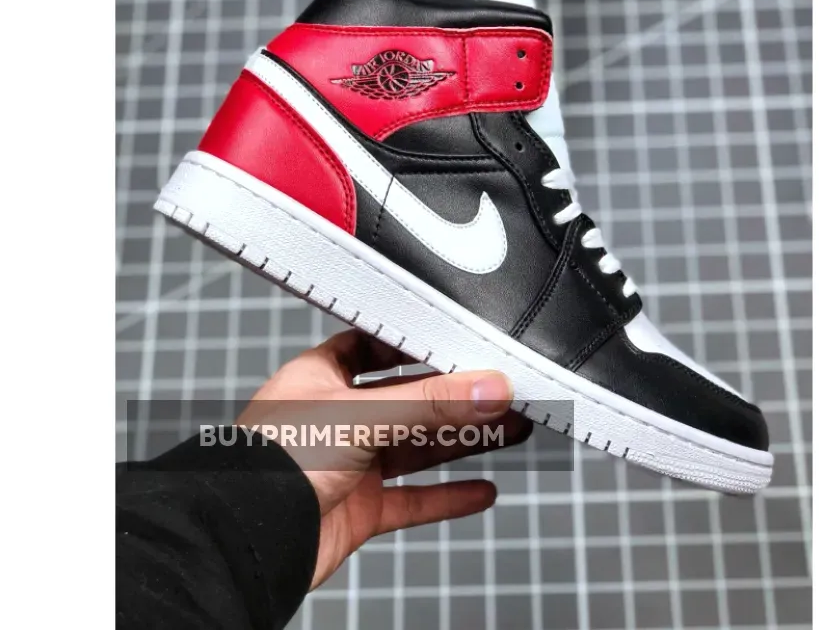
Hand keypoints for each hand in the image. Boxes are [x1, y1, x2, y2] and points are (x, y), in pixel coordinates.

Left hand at [238, 329, 531, 588]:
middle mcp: (337, 417)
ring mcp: (348, 464)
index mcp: (322, 377)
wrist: (244, 540)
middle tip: (504, 391)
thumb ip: (431, 404)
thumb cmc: (270, 463)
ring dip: (463, 441)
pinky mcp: (357, 508)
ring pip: (417, 447)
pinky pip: (411, 499)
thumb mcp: (363, 416)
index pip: (376, 346)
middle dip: (458, 397)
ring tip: (511, 430)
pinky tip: (480, 491)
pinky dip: (446, 496)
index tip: (463, 341)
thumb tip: (489, 388)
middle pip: (409, 399)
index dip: (418, 344)